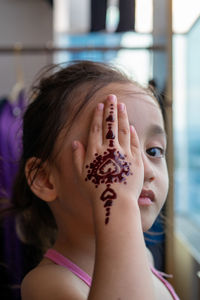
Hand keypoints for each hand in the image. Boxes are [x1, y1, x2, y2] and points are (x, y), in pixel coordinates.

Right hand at [72, 94, 143, 223]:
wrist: (114, 201)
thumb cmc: (95, 190)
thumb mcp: (81, 174)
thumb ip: (78, 157)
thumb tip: (76, 142)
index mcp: (95, 151)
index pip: (96, 128)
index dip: (98, 115)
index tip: (100, 105)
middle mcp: (109, 149)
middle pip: (110, 124)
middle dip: (111, 109)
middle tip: (112, 96)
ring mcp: (123, 153)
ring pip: (122, 130)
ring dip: (122, 116)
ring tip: (122, 105)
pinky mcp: (135, 160)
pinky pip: (133, 142)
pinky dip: (132, 133)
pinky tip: (130, 126)